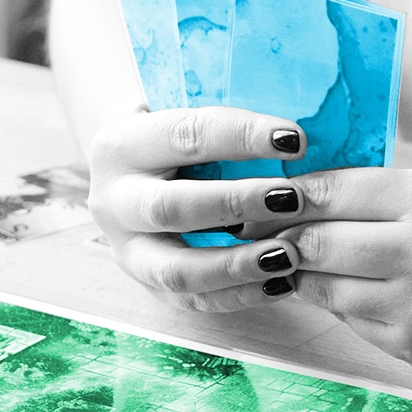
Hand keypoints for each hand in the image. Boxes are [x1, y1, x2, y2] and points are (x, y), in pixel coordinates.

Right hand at [86, 106, 320, 310]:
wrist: (126, 172)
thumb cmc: (173, 137)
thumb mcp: (179, 110)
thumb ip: (223, 114)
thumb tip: (298, 122)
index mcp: (121, 145)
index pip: (185, 135)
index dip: (241, 137)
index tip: (296, 139)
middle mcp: (113, 200)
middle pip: (171, 207)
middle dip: (237, 204)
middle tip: (294, 198)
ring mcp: (126, 248)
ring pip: (176, 269)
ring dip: (237, 263)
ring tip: (290, 254)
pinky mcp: (146, 283)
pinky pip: (193, 300)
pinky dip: (239, 295)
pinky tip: (282, 282)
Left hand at [278, 167, 411, 387]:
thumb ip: (388, 194)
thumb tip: (303, 194)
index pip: (329, 190)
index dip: (285, 196)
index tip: (262, 198)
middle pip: (313, 241)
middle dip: (282, 240)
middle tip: (262, 237)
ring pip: (324, 287)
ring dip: (307, 277)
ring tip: (301, 266)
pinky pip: (354, 323)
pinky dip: (344, 309)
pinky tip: (353, 296)